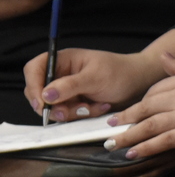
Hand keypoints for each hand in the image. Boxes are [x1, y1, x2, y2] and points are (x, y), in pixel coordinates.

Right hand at [29, 48, 166, 122]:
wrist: (139, 83)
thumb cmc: (120, 73)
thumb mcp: (96, 78)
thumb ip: (70, 86)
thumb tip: (45, 94)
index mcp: (63, 60)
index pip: (34, 69)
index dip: (33, 86)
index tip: (42, 103)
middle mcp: (61, 74)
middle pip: (39, 93)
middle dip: (54, 105)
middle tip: (69, 112)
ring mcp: (66, 90)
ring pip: (53, 107)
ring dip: (72, 112)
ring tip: (94, 106)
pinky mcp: (74, 102)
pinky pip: (67, 114)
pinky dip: (81, 115)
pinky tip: (99, 107)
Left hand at [102, 53, 174, 156]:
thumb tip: (165, 57)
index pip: (155, 89)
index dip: (141, 101)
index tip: (133, 109)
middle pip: (147, 107)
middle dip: (126, 117)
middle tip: (110, 127)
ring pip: (150, 125)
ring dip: (129, 135)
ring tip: (114, 143)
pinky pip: (164, 141)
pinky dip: (146, 147)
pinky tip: (134, 154)